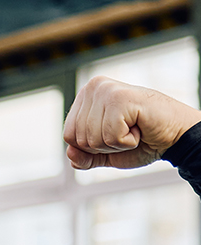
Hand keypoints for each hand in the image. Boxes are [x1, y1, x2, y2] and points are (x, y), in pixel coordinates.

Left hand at [64, 76, 200, 170]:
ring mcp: (106, 90)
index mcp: (85, 96)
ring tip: (133, 128)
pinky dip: (126, 141)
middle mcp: (93, 88)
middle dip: (103, 146)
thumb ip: (84, 157)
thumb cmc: (142, 141)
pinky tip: (140, 126)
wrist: (176, 136)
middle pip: (78, 138)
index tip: (115, 133)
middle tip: (127, 131)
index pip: (68, 136)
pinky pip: (110, 137)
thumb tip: (70, 153)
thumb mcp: (105, 154)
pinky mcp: (120, 98)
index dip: (91, 146)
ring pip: (92, 139)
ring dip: (116, 143)